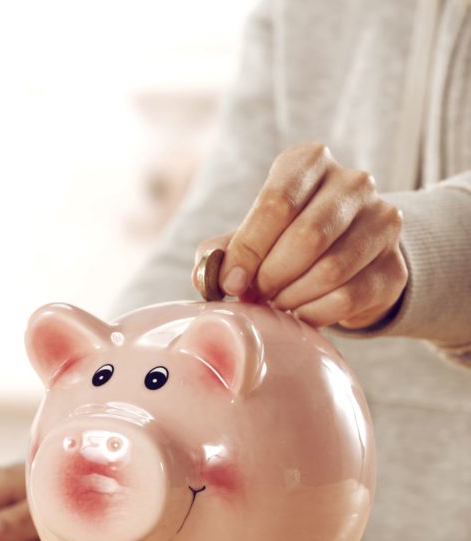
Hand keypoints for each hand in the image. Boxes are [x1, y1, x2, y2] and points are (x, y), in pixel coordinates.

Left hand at [193, 142, 407, 328]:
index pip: (277, 202)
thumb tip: (209, 277)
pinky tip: (300, 313)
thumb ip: (221, 251)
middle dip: (271, 275)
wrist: (344, 256)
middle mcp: (353, 183)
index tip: (231, 282)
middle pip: (308, 237)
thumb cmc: (281, 239)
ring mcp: (382, 222)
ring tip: (276, 302)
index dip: (249, 249)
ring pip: (331, 270)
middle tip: (255, 294)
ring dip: (291, 297)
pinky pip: (349, 297)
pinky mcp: (395, 268)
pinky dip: (314, 313)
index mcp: (310, 162)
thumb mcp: (248, 235)